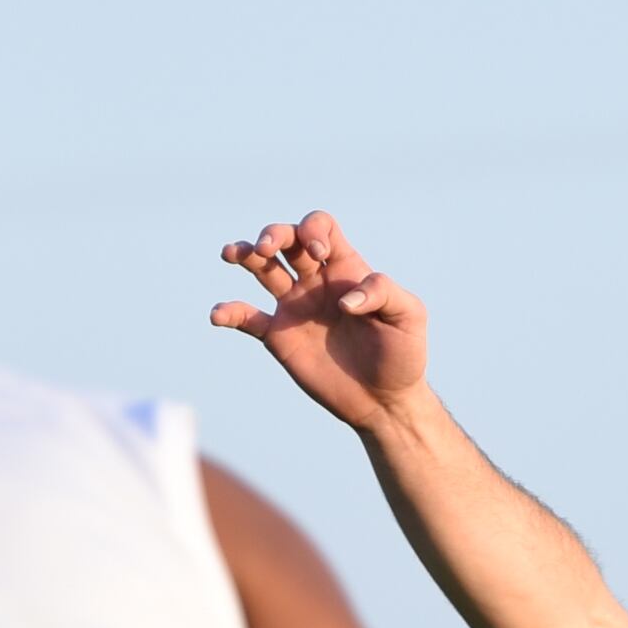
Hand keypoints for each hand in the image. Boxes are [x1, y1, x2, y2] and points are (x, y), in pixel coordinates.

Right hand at [210, 211, 431, 432]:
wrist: (385, 400)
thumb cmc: (403, 355)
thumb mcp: (409, 316)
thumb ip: (383, 293)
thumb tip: (345, 300)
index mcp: (345, 267)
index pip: (320, 227)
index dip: (313, 230)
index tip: (319, 255)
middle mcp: (315, 281)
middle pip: (285, 239)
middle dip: (273, 235)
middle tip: (267, 249)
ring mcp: (295, 307)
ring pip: (262, 268)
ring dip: (245, 254)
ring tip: (232, 253)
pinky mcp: (279, 336)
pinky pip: (247, 318)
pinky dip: (229, 312)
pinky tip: (218, 315)